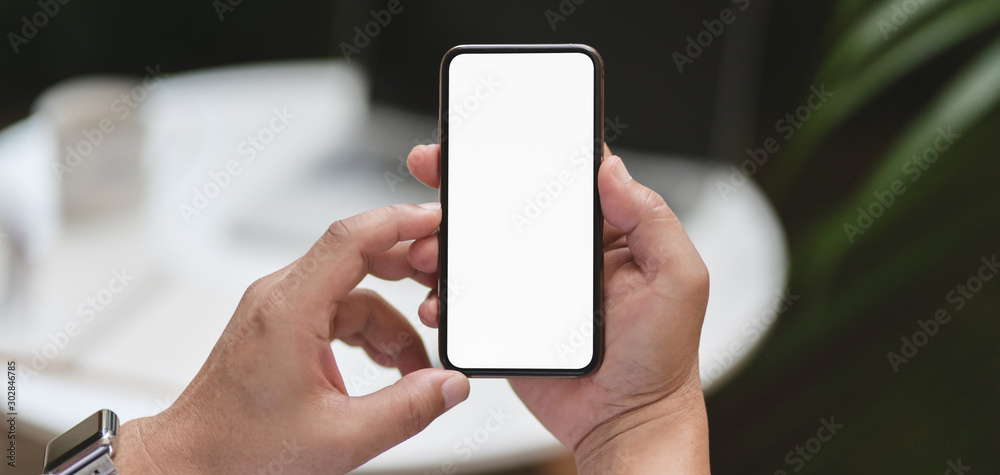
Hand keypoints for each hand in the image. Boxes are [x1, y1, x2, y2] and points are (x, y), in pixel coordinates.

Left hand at [114, 204, 470, 473]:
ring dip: (391, 324)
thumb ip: (407, 410)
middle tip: (443, 296)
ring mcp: (277, 309)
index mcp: (288, 309)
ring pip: (353, 293)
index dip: (400, 222)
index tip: (437, 222)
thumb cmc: (240, 448)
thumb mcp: (340, 438)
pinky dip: (368, 333)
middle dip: (408, 274)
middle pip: (357, 256)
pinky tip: (384, 366)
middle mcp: (279, 298)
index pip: (351, 239)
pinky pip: (337, 311)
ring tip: (413, 371)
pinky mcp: (280, 326)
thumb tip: (449, 385)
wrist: (193, 462)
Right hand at [407, 144, 710, 472]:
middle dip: (463, 182)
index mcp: (605, 233)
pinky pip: (466, 294)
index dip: (522, 148)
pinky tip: (437, 297)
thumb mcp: (679, 280)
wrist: (626, 424)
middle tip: (433, 170)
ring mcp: (530, 284)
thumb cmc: (661, 360)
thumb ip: (652, 219)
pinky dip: (443, 291)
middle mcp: (563, 253)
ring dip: (443, 237)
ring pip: (476, 245)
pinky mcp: (505, 318)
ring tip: (427, 246)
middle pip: (504, 201)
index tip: (486, 134)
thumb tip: (612, 169)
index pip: (561, 176)